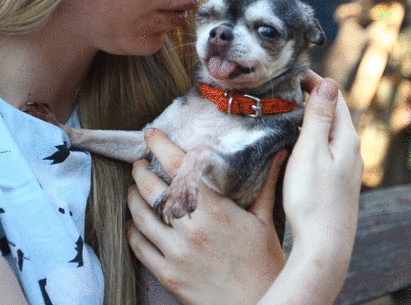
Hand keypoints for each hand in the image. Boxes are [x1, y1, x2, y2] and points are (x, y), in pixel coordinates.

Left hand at [127, 129, 286, 304]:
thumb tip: (278, 152)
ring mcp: (176, 253)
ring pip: (140, 216)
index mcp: (215, 211)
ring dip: (133, 198)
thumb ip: (266, 184)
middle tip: (140, 163)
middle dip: (141, 171)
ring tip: (134, 189)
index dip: (160, 146)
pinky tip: (137, 223)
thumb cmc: (265, 265)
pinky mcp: (168, 275)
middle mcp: (191, 229)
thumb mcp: (266, 221)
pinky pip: (139, 246)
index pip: (178, 168)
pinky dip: (133, 230)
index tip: (151, 135)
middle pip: (151, 189)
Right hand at [258, 72, 362, 304]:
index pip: (334, 98)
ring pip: (331, 134)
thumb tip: (328, 82)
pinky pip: (328, 152)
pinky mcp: (339, 185)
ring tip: (289, 113)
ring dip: (313, 120)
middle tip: (287, 88)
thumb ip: (319, 117)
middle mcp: (352, 152)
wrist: (325, 247)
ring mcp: (348, 170)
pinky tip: (299, 147)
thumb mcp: (311, 152)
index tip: (293, 72)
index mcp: (346, 139)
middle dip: (314, 98)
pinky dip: (313, 140)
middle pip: (335, 115)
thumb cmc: (313, 199)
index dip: (315, 82)